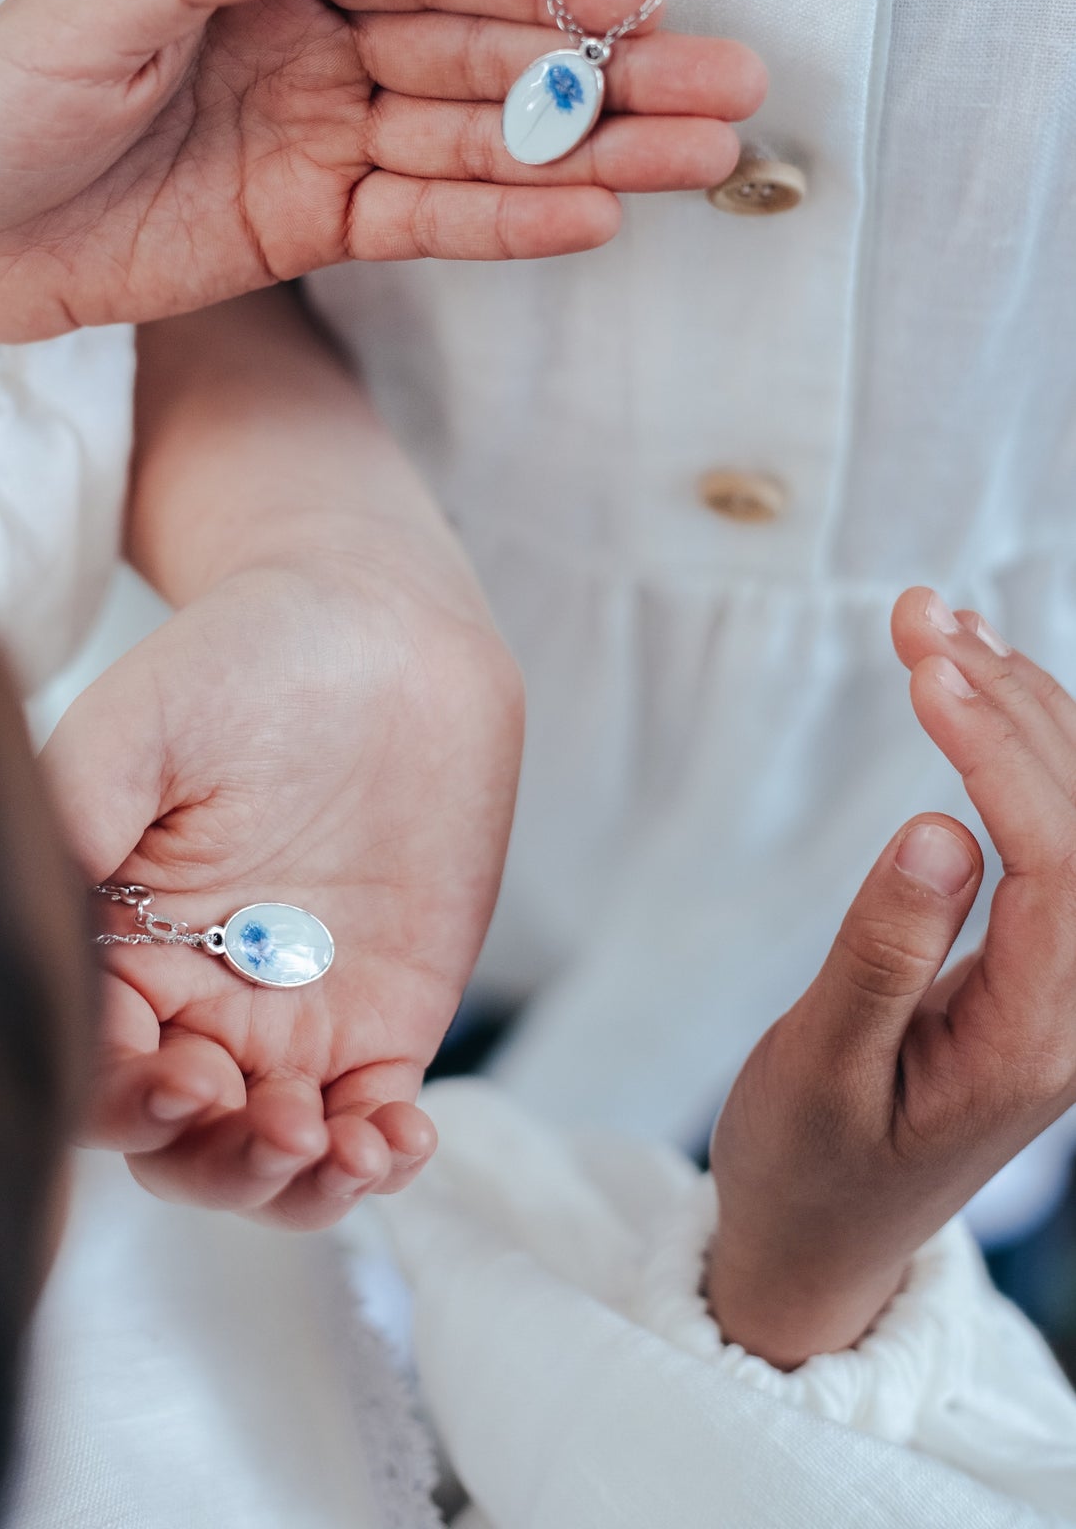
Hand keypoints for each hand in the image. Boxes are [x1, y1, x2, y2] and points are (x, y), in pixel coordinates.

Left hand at [0, 0, 763, 362]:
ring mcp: (323, 142)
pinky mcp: (309, 229)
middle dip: (606, 70)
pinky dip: (507, 223)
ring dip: (591, 152)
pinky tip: (597, 218)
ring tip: (705, 160)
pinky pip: (426, 224)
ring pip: (480, 144)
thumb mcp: (83, 14)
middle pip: (486, 54)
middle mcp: (317, 48)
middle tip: (730, 85)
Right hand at [41, 548, 521, 1229]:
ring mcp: (283, 1022)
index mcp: (106, 945)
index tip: (175, 1070)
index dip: (122, 1095)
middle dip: (208, 1159)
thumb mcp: (138, 725)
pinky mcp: (379, 1022)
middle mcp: (185, 1001)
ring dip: (290, 1186)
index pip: (89, 1064)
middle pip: (169, 1140)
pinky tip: (398, 1142)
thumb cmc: (243, 657)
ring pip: (265, 1159)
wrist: (381, 623)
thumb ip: (73, 822)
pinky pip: (368, 1123)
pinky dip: (378, 1158)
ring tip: (334, 1146)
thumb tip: (29, 926)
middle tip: (263, 1118)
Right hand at [707, 586, 1075, 1368]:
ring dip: (1017, 704)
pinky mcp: (1046, 957)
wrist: (824, 1243)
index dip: (999, 754)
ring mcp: (1071, 981)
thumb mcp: (818, 1070)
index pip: (1056, 864)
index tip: (924, 671)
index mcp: (1035, 1041)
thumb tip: (938, 829)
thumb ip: (880, 956)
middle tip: (915, 614)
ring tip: (932, 621)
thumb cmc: (808, 1164)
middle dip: (1008, 700)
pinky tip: (973, 679)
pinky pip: (1058, 830)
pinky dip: (1019, 742)